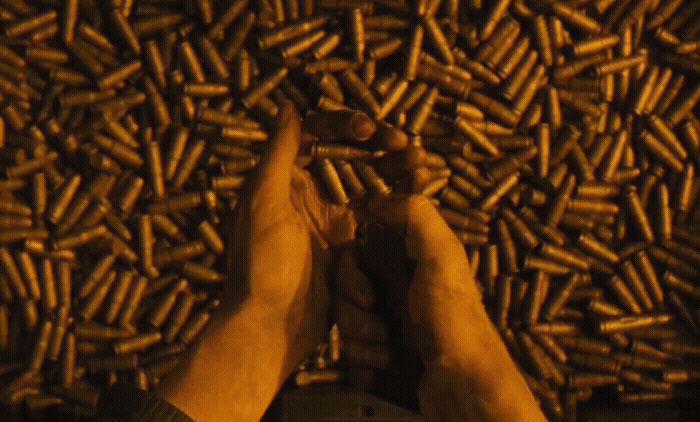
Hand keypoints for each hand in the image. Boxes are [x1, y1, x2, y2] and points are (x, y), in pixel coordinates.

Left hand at [158, 102, 428, 421]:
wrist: (272, 325)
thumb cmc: (261, 264)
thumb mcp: (263, 203)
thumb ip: (277, 154)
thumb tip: (287, 106)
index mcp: (281, 179)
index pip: (314, 134)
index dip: (342, 125)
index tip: (368, 130)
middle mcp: (305, 193)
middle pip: (345, 153)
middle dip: (377, 143)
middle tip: (405, 143)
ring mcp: (328, 218)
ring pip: (365, 179)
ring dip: (393, 168)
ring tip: (421, 164)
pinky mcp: (347, 243)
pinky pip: (375, 212)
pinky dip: (396, 198)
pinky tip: (417, 191)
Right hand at [367, 194, 546, 421]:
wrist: (462, 388)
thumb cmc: (454, 321)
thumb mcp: (442, 257)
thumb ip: (416, 217)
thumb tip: (377, 199)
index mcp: (411, 261)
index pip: (359, 250)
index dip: (352, 263)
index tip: (359, 274)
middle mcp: (398, 289)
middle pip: (346, 286)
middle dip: (354, 303)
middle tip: (376, 312)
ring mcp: (389, 324)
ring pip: (345, 319)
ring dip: (360, 333)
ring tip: (388, 346)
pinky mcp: (381, 355)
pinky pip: (351, 350)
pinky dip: (364, 359)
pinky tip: (386, 362)